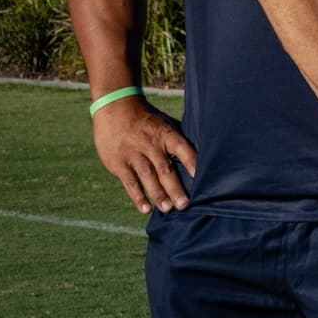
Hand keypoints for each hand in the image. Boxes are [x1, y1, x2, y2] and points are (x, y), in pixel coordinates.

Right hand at [93, 95, 197, 214]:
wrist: (115, 108)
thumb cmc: (148, 120)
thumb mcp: (166, 123)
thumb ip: (180, 139)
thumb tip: (203, 156)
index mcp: (166, 134)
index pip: (182, 149)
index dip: (192, 163)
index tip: (201, 179)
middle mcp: (150, 145)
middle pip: (165, 169)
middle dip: (176, 188)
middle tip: (185, 205)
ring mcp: (133, 154)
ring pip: (148, 177)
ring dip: (159, 195)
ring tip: (168, 209)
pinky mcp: (118, 163)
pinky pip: (130, 183)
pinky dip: (138, 197)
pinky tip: (146, 209)